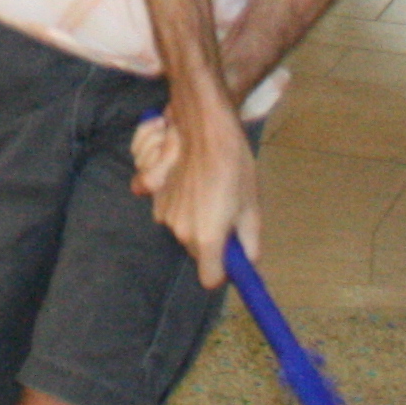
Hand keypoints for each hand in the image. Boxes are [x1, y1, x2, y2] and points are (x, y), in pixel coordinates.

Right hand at [129, 100, 260, 290]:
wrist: (204, 125)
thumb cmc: (233, 163)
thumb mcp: (251, 205)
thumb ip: (249, 242)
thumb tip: (249, 263)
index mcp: (207, 237)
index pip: (210, 279)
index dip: (224, 270)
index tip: (233, 255)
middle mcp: (181, 230)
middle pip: (199, 253)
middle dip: (213, 241)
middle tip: (226, 211)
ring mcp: (164, 213)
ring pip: (185, 232)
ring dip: (197, 220)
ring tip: (209, 190)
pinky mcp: (154, 195)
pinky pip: (172, 213)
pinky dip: (181, 204)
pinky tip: (192, 181)